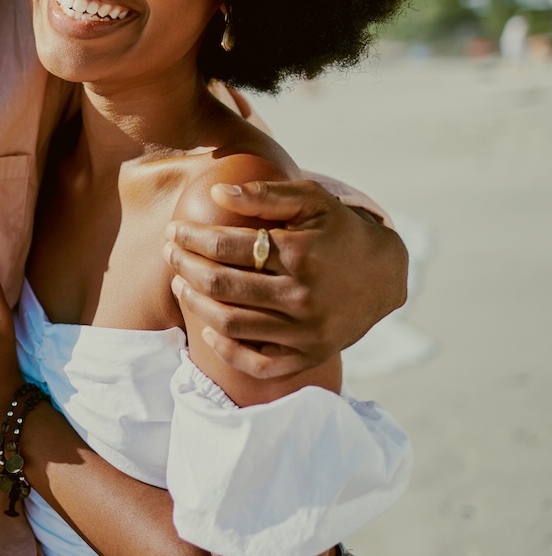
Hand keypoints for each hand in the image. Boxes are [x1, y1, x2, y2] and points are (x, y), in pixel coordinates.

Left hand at [165, 180, 407, 378]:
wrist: (384, 274)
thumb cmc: (338, 230)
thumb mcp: (312, 200)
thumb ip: (266, 193)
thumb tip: (218, 192)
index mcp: (302, 254)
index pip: (226, 247)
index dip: (192, 238)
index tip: (175, 230)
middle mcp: (303, 297)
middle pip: (222, 286)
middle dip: (185, 266)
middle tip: (171, 253)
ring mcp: (306, 332)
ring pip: (230, 323)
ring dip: (194, 303)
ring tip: (180, 282)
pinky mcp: (309, 356)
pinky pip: (258, 363)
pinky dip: (227, 350)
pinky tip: (208, 329)